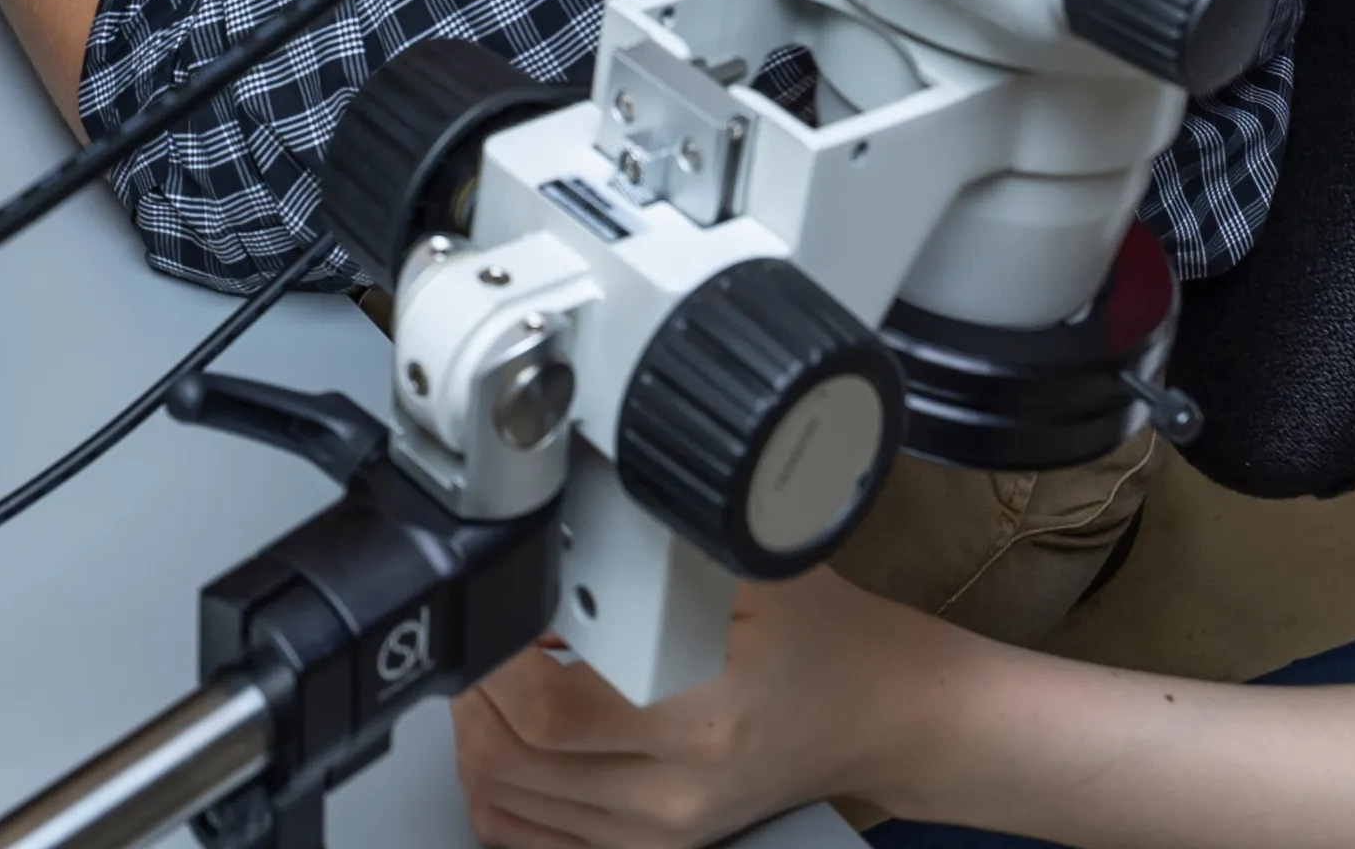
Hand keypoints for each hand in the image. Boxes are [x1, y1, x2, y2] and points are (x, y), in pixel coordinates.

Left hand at [450, 576, 969, 848]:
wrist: (879, 714)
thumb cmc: (822, 639)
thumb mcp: (744, 567)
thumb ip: (651, 554)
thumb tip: (559, 536)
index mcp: (699, 720)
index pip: (546, 710)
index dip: (494, 658)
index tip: (497, 609)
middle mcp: (673, 794)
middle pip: (509, 761)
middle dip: (474, 690)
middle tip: (486, 636)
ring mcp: (658, 835)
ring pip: (507, 801)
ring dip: (477, 735)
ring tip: (494, 679)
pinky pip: (530, 839)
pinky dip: (499, 789)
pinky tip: (509, 740)